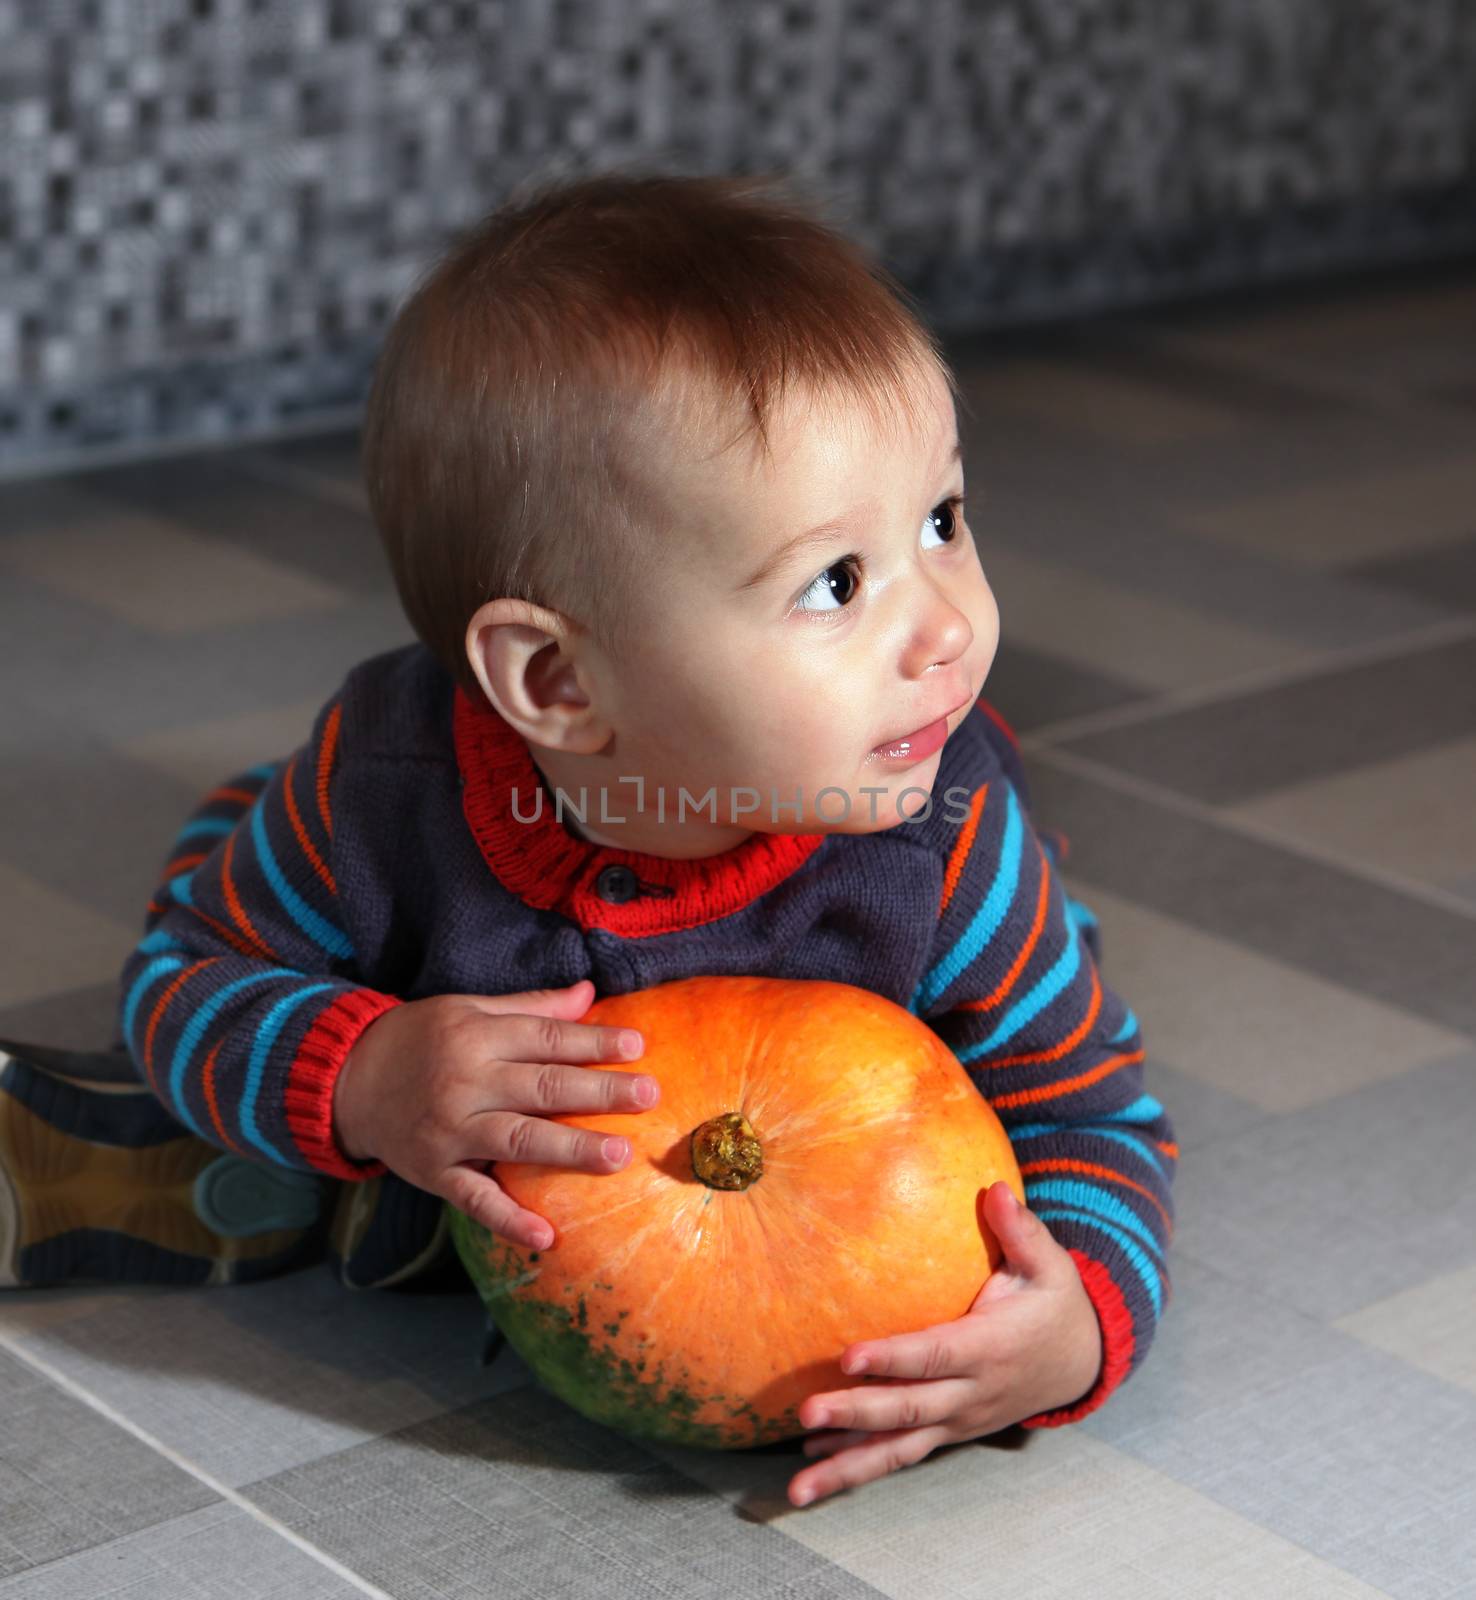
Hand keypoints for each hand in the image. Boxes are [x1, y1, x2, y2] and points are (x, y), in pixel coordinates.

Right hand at [331, 978, 659, 1249]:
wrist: (346, 1080)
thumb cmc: (419, 1039)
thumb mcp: (468, 1009)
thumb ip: (529, 1007)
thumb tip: (589, 993)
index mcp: (475, 1037)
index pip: (546, 1039)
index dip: (593, 1042)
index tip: (637, 1046)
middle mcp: (464, 1083)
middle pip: (542, 1088)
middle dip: (599, 1093)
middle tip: (649, 1094)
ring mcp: (449, 1133)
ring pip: (518, 1141)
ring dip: (570, 1151)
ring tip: (619, 1155)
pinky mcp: (434, 1174)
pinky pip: (475, 1201)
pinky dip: (509, 1221)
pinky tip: (547, 1238)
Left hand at [787, 1180, 1103, 1507]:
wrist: (1078, 1362)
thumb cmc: (1054, 1302)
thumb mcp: (1048, 1264)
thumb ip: (1020, 1229)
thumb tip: (995, 1189)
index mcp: (990, 1348)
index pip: (935, 1355)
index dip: (893, 1358)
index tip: (848, 1356)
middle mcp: (971, 1394)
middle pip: (909, 1409)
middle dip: (855, 1413)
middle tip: (806, 1411)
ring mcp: (957, 1420)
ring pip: (899, 1448)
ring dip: (847, 1466)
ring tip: (798, 1487)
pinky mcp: (947, 1431)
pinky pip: (900, 1451)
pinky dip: (857, 1461)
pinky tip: (813, 1463)